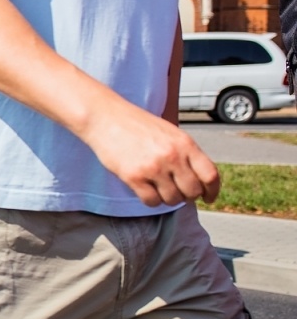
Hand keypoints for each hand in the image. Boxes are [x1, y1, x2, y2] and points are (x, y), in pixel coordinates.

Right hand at [85, 101, 218, 206]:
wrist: (105, 118)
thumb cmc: (136, 124)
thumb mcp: (169, 132)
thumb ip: (185, 153)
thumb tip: (198, 179)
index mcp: (185, 143)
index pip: (210, 175)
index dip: (212, 191)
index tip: (208, 198)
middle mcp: (172, 156)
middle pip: (192, 191)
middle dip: (187, 196)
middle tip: (178, 192)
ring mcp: (153, 167)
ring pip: (172, 199)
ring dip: (168, 198)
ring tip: (159, 189)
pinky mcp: (133, 176)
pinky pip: (151, 201)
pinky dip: (151, 200)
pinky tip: (146, 190)